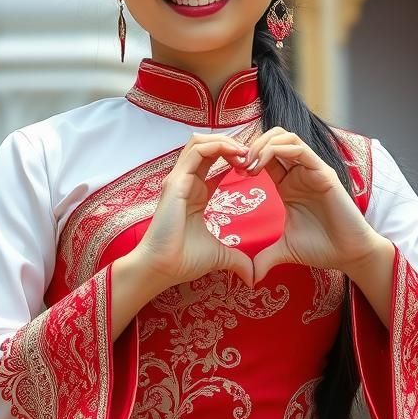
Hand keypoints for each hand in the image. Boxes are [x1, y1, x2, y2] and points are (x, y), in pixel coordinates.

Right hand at [132, 133, 254, 289]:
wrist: (163, 268)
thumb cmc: (184, 260)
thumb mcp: (219, 255)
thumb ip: (238, 259)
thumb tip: (253, 276)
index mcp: (195, 191)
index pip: (214, 161)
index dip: (234, 157)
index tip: (254, 165)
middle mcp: (186, 180)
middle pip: (207, 146)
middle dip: (231, 144)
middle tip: (252, 155)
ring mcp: (179, 178)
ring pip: (200, 142)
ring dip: (225, 141)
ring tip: (245, 152)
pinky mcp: (176, 180)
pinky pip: (197, 151)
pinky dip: (218, 146)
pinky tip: (236, 155)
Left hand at [234, 127, 381, 284]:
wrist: (349, 256)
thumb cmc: (322, 248)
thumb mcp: (284, 250)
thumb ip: (264, 257)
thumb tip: (249, 277)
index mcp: (288, 183)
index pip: (265, 154)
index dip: (246, 156)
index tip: (231, 170)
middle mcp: (300, 171)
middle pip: (273, 137)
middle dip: (251, 144)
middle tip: (237, 163)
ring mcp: (312, 169)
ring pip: (285, 136)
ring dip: (262, 144)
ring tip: (248, 163)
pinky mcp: (323, 172)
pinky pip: (300, 148)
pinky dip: (277, 150)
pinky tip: (260, 165)